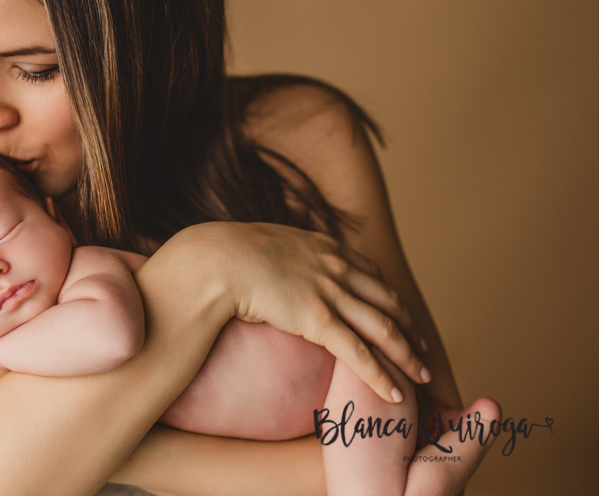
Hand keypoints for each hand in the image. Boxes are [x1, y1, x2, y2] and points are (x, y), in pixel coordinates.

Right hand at [185, 221, 428, 403]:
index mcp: (325, 248)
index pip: (371, 275)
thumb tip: (269, 268)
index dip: (391, 298)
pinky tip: (395, 394)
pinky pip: (359, 353)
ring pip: (383, 329)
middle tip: (423, 350)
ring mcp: (330, 292)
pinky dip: (381, 375)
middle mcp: (337, 267)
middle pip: (387, 301)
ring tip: (421, 378)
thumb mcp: (265, 245)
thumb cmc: (227, 254)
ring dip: (407, 356)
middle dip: (409, 328)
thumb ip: (280, 257)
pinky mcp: (318, 319)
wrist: (217, 259)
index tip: (402, 316)